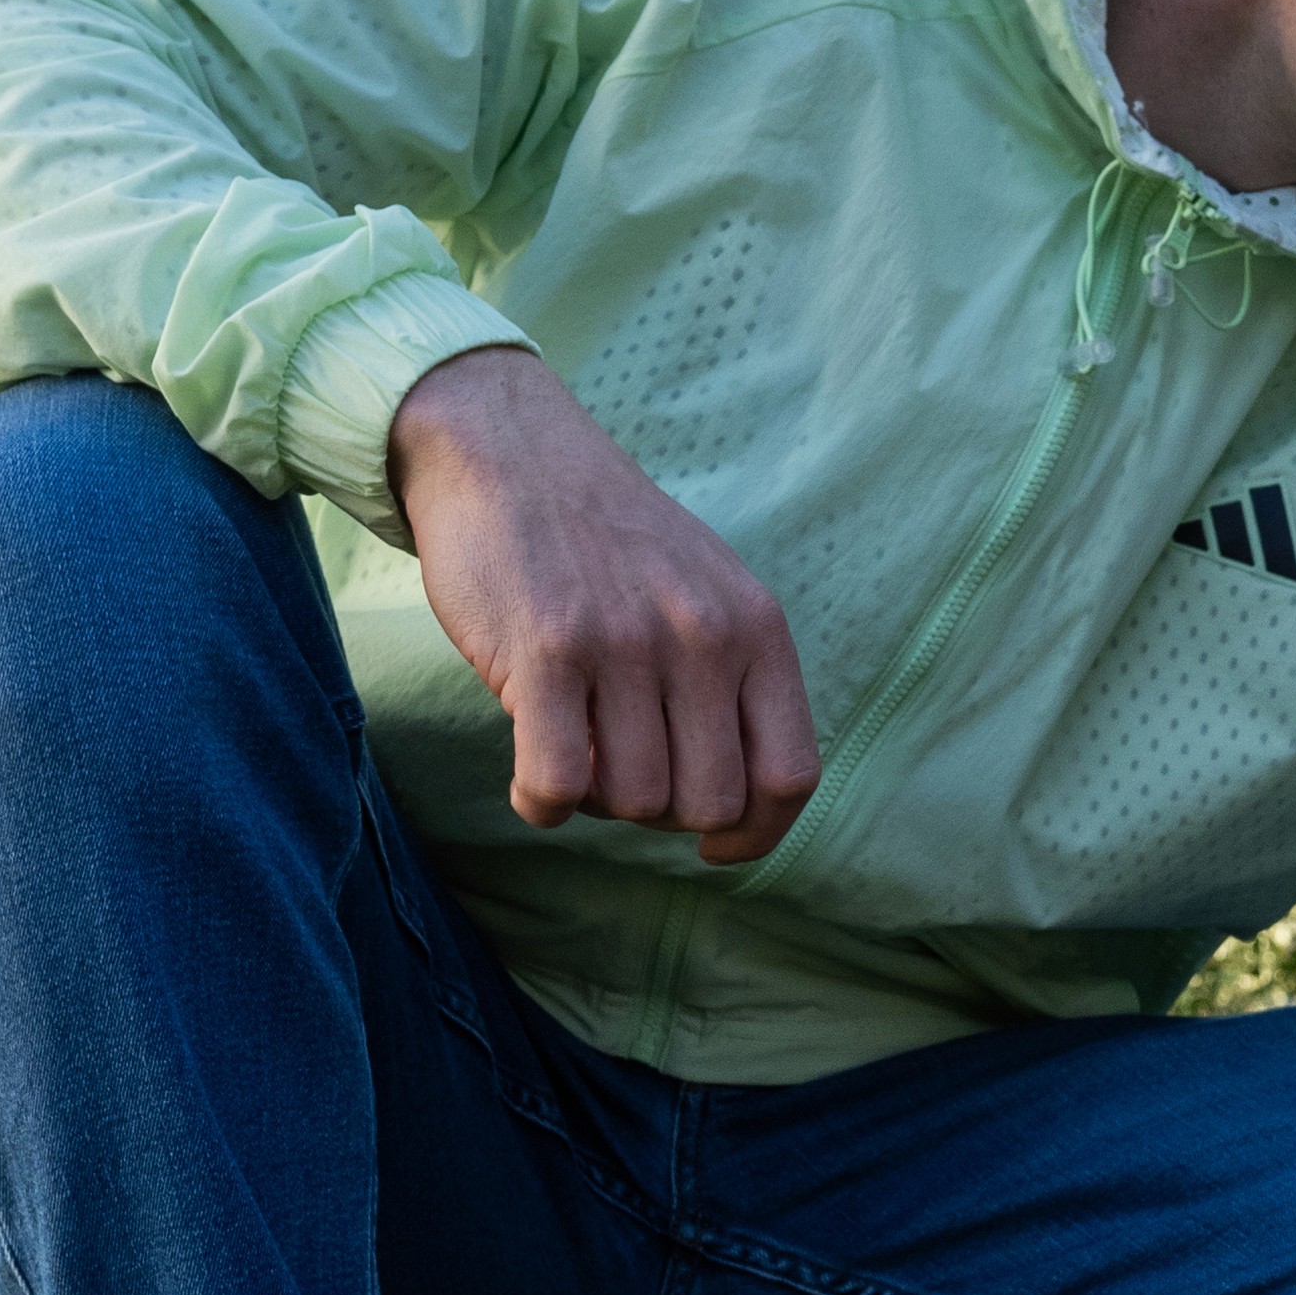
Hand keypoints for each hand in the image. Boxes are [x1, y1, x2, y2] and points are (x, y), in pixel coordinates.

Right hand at [387, 346, 820, 853]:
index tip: (716, 845)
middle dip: (661, 814)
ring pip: (632, 802)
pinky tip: (530, 771)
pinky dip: (541, 802)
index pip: (790, 775)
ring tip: (573, 741)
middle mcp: (703, 634)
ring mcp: (626, 643)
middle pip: (708, 804)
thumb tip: (735, 808)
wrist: (506, 448)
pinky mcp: (547, 652)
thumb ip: (733, 681)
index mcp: (755, 625)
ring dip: (596, 799)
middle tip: (620, 768)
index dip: (757, 834)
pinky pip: (558, 787)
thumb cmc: (604, 539)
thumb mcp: (705, 590)